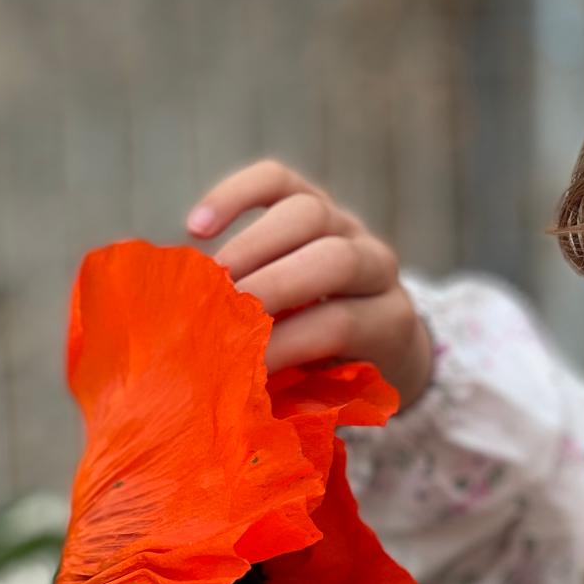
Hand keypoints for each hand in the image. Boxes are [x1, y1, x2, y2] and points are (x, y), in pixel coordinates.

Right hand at [185, 159, 433, 409]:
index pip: (339, 323)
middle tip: (220, 314)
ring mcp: (346, 224)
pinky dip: (235, 196)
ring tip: (208, 278)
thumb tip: (236, 403)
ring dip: (252, 244)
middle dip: (273, 286)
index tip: (243, 367)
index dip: (288, 344)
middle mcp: (375, 263)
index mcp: (387, 320)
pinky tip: (196, 227)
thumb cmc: (337, 372)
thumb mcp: (330, 392)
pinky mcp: (312, 196)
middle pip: (332, 259)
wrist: (375, 332)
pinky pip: (278, 181)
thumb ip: (297, 394)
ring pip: (307, 212)